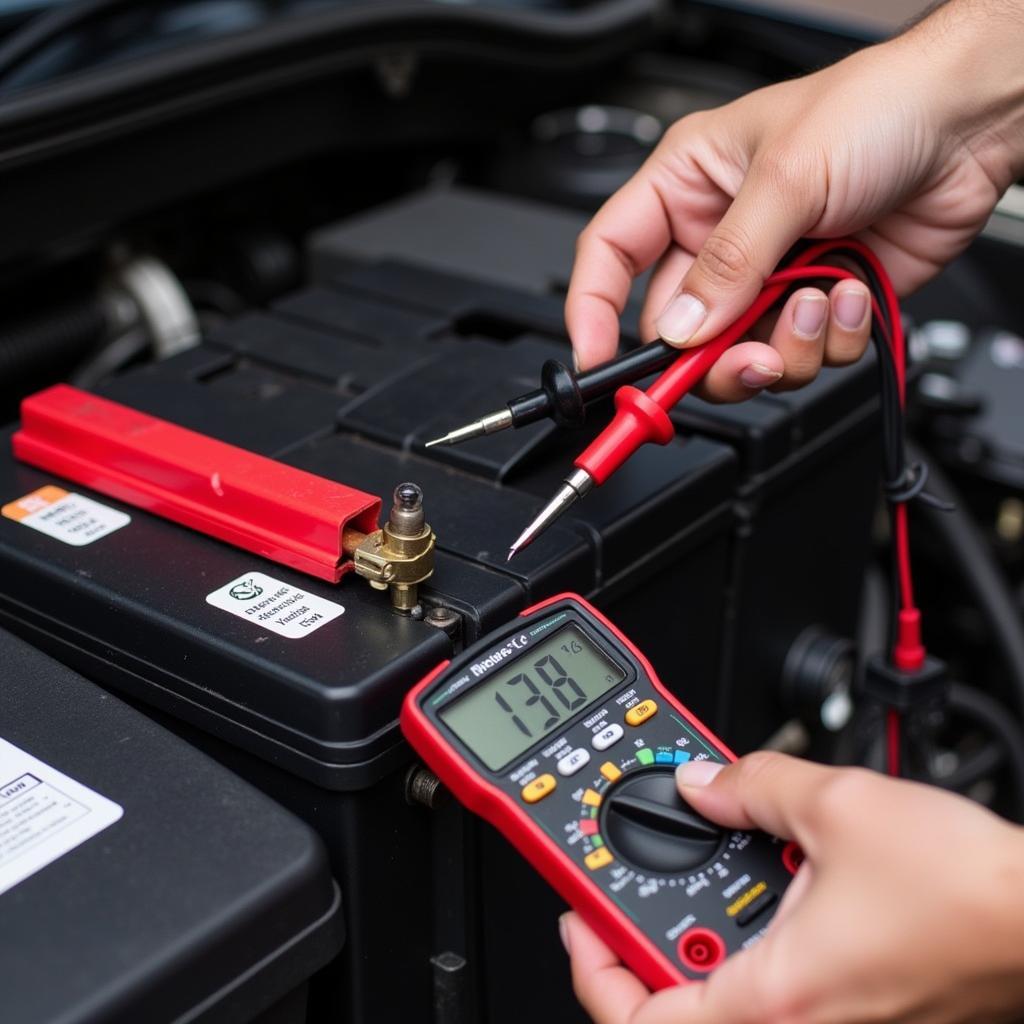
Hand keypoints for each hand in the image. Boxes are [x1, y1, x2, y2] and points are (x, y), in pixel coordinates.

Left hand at [561, 752, 1023, 1022]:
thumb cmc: (967, 890)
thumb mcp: (837, 804)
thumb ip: (752, 783)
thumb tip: (705, 781)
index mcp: (777, 996)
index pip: (643, 1018)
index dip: (592, 971)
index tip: (579, 922)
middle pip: (679, 1003)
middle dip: (642, 942)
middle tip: (627, 890)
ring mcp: (836, 1021)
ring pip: (729, 992)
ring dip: (698, 933)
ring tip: (695, 873)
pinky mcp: (863, 1007)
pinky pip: (779, 983)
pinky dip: (751, 935)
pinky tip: (766, 882)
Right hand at [566, 1, 1023, 399]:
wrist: (972, 122)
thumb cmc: (877, 107)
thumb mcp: (786, 178)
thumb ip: (728, 264)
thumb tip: (681, 330)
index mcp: (687, 188)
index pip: (610, 257)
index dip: (592, 314)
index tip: (599, 365)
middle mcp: (720, 238)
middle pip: (679, 332)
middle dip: (712, 358)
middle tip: (743, 362)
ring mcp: (768, 278)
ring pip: (740, 357)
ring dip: (784, 348)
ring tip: (818, 302)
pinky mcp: (814, 305)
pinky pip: (803, 356)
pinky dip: (832, 340)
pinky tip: (851, 291)